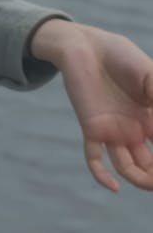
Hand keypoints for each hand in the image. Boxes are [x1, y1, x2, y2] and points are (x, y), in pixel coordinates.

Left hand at [33, 20, 152, 191]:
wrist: (86, 45)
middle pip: (151, 166)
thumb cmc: (121, 56)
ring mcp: (113, 131)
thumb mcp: (150, 75)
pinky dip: (101, 175)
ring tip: (150, 183)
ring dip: (141, 180)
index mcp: (152, 118)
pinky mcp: (91, 128)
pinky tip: (114, 187)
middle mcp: (134, 130)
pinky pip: (94, 158)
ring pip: (128, 167)